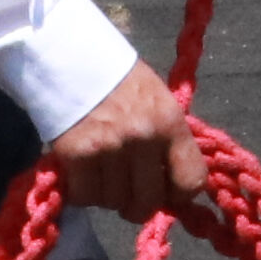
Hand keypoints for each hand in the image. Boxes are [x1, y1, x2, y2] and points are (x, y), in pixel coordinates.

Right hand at [44, 62, 207, 220]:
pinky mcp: (76, 154)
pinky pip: (85, 196)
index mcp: (170, 122)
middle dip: (138, 204)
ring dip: (107, 196)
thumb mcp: (157, 100)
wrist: (69, 55)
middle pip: (149, 202)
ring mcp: (109, 147)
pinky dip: (83, 192)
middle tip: (128, 193)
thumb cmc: (118, 78)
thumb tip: (173, 186)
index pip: (191, 180)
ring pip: (114, 202)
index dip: (180, 196)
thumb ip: (168, 140)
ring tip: (102, 174)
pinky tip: (82, 173)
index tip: (167, 194)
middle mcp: (143, 137)